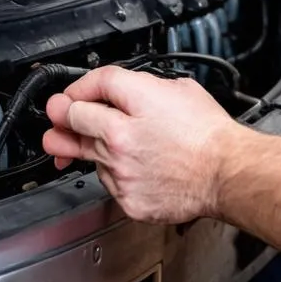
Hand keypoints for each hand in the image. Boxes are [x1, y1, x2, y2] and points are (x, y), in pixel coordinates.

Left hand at [42, 66, 245, 223]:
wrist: (225, 172)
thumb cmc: (208, 132)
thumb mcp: (179, 87)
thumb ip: (144, 86)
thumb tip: (124, 90)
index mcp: (135, 101)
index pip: (92, 84)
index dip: (80, 86)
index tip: (74, 93)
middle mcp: (120, 137)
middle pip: (73, 118)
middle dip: (62, 114)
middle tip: (56, 115)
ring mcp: (120, 170)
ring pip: (87, 153)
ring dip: (86, 146)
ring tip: (78, 144)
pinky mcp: (125, 196)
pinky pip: (106, 180)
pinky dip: (113, 173)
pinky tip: (128, 166)